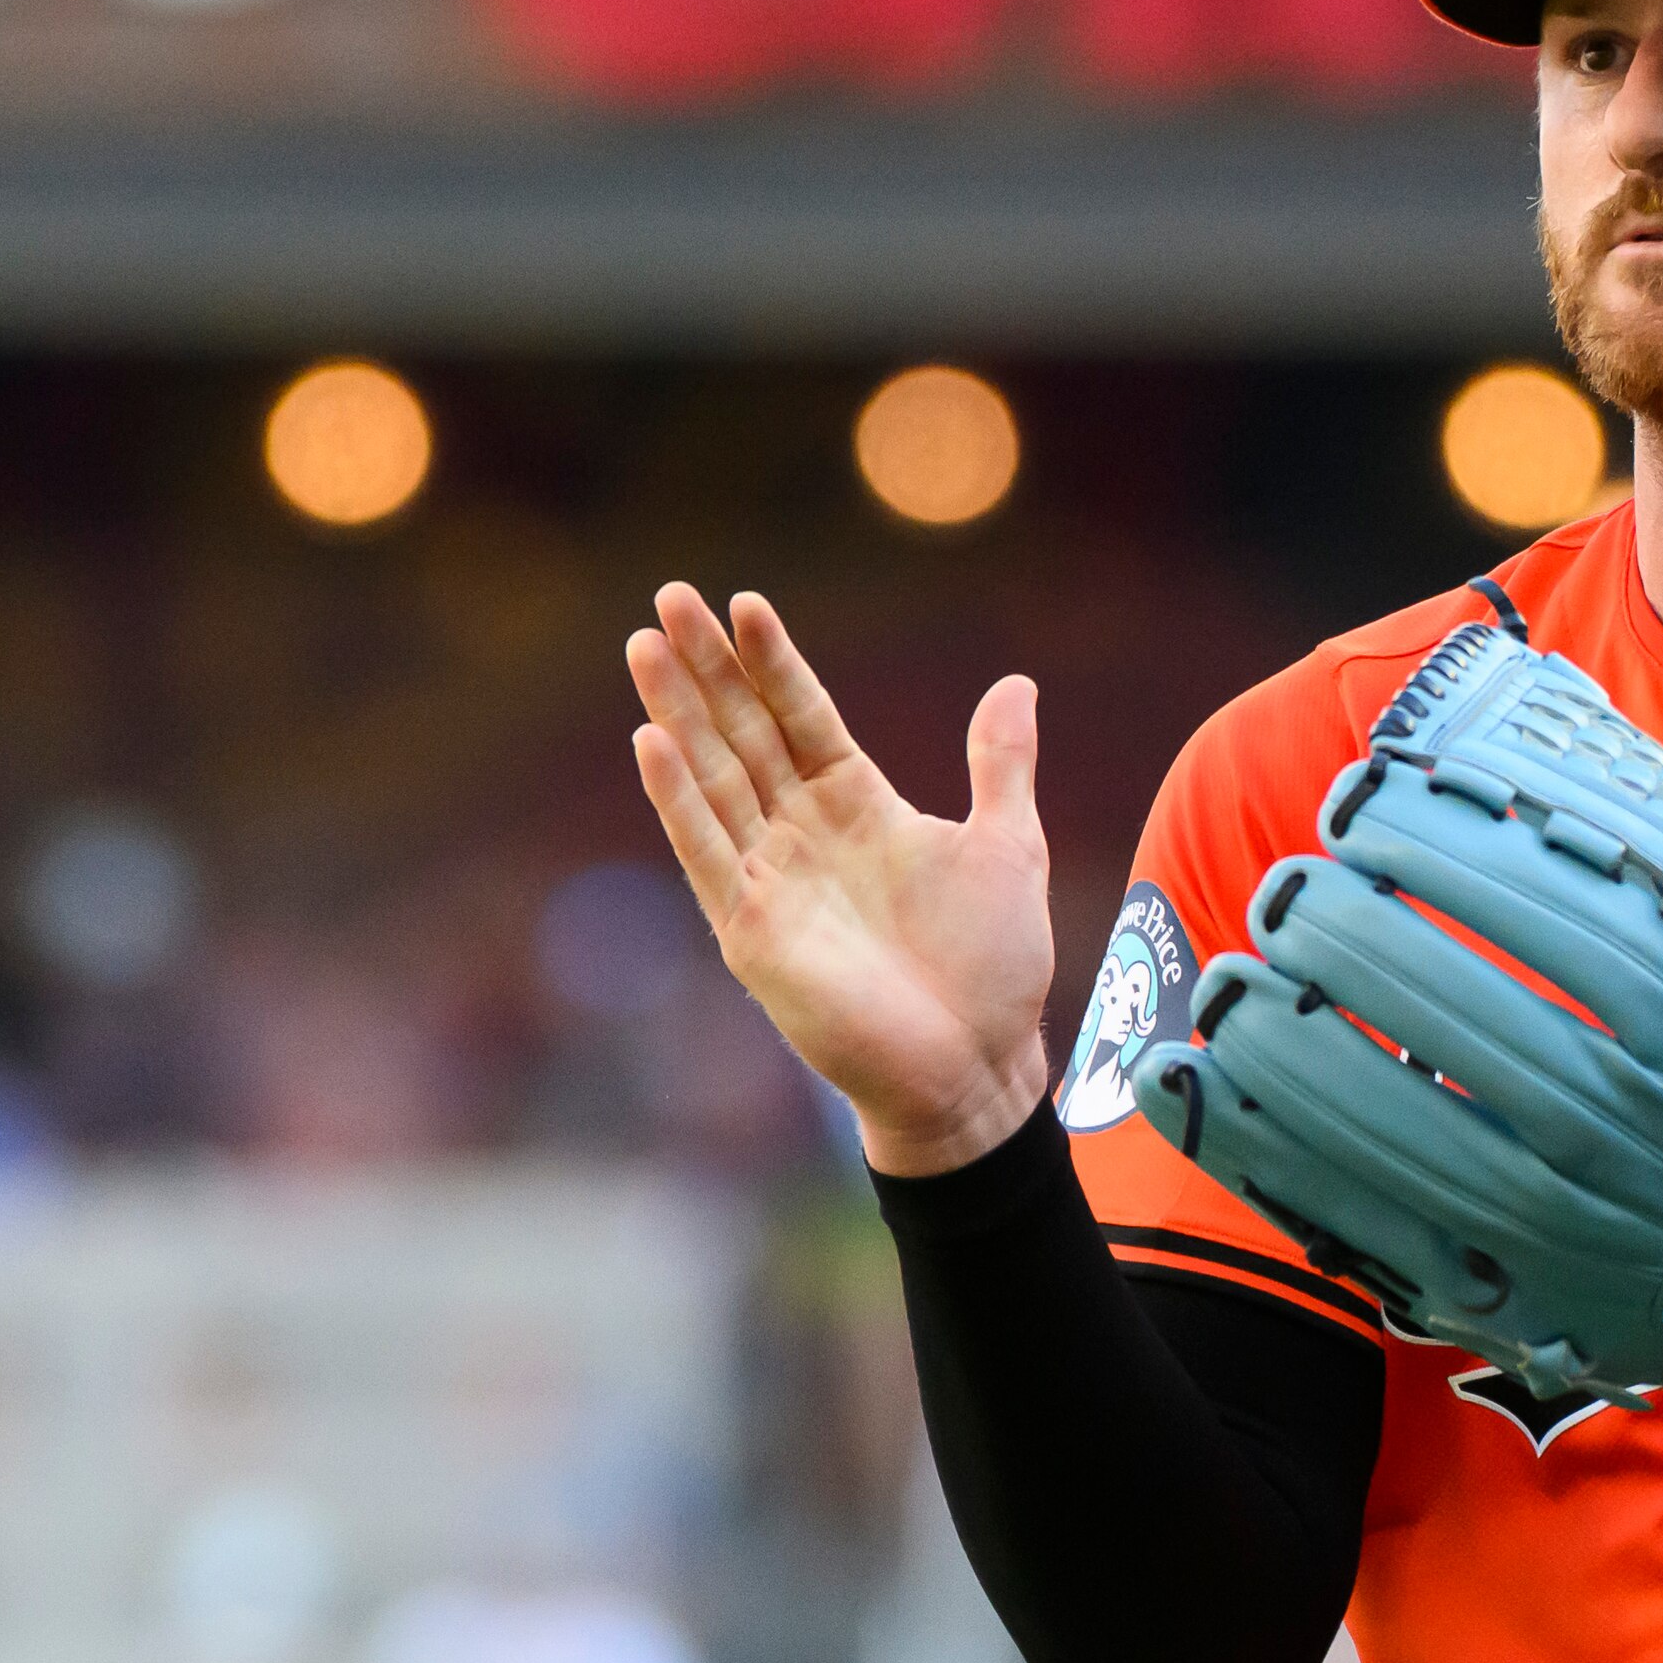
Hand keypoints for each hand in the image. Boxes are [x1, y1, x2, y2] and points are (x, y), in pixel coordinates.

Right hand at [627, 584, 1055, 1175]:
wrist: (978, 1066)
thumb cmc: (993, 967)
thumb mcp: (1009, 846)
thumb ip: (1000, 764)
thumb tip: (1017, 682)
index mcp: (858, 805)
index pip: (803, 714)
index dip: (774, 661)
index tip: (745, 601)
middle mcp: (803, 834)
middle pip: (744, 732)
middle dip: (708, 667)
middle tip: (669, 596)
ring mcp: (772, 879)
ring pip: (714, 779)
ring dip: (677, 714)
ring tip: (644, 646)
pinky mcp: (753, 931)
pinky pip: (708, 854)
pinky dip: (679, 801)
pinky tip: (651, 743)